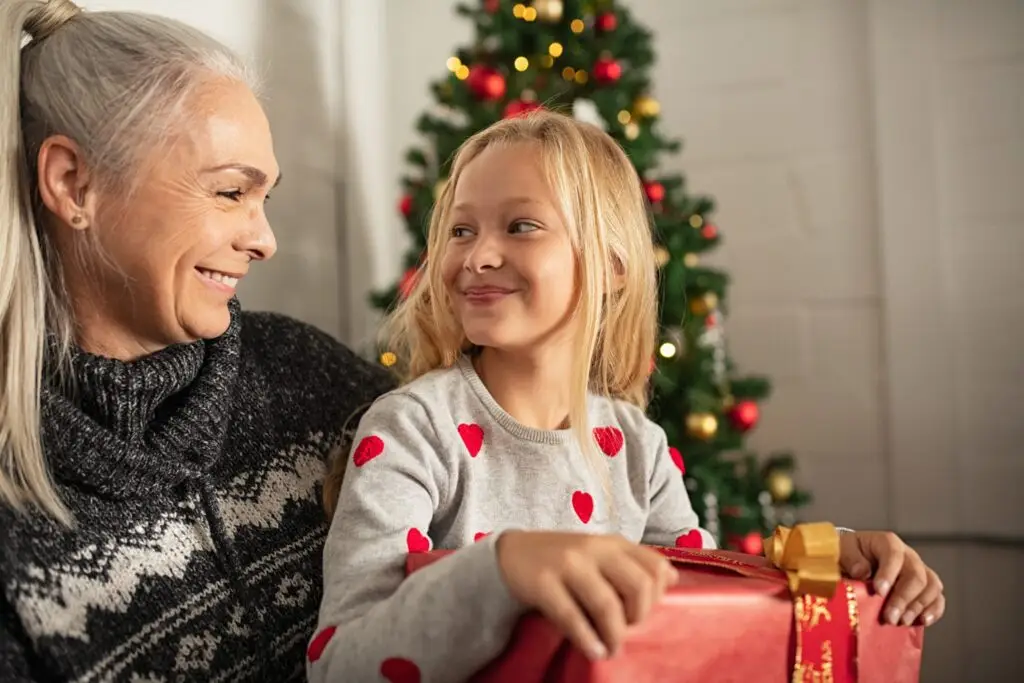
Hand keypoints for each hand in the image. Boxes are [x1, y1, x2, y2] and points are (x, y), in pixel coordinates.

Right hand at [495, 531, 676, 659]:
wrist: (510, 554)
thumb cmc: (562, 559)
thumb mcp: (599, 553)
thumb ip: (633, 563)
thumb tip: (671, 578)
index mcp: (612, 542)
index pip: (655, 567)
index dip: (657, 596)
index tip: (642, 612)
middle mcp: (594, 548)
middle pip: (638, 586)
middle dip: (638, 617)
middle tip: (627, 631)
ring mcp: (568, 564)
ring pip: (607, 605)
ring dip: (614, 635)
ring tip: (611, 649)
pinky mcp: (543, 583)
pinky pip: (572, 617)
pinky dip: (587, 640)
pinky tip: (594, 651)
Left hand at [839, 531, 944, 626]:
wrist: (853, 559)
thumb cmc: (847, 554)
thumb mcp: (842, 550)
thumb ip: (850, 558)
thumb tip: (861, 571)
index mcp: (887, 542)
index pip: (893, 554)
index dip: (888, 573)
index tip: (878, 592)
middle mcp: (907, 555)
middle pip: (915, 574)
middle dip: (903, 598)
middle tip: (890, 617)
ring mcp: (919, 570)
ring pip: (930, 586)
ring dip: (918, 606)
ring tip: (902, 621)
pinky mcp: (924, 587)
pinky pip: (937, 597)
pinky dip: (934, 609)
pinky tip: (924, 621)